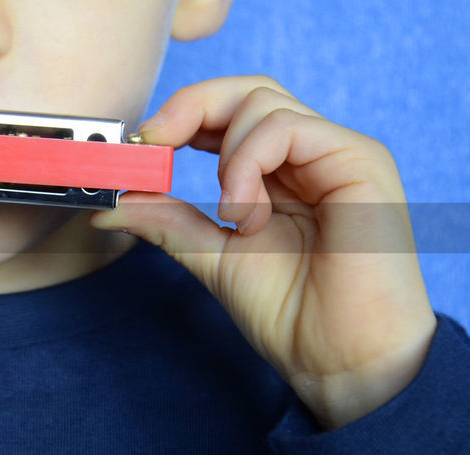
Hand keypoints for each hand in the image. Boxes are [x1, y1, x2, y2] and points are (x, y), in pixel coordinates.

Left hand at [91, 76, 436, 428]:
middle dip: (189, 108)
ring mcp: (338, 153)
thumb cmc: (293, 315)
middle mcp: (312, 155)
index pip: (229, 113)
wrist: (342, 363)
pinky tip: (248, 214)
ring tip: (232, 217)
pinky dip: (249, 162)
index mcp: (281, 173)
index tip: (141, 144)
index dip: (181, 116)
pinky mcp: (361, 160)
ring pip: (261, 101)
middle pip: (246, 91)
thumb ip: (167, 221)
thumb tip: (108, 204)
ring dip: (226, 156)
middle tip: (155, 142)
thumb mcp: (213, 256)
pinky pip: (287, 127)